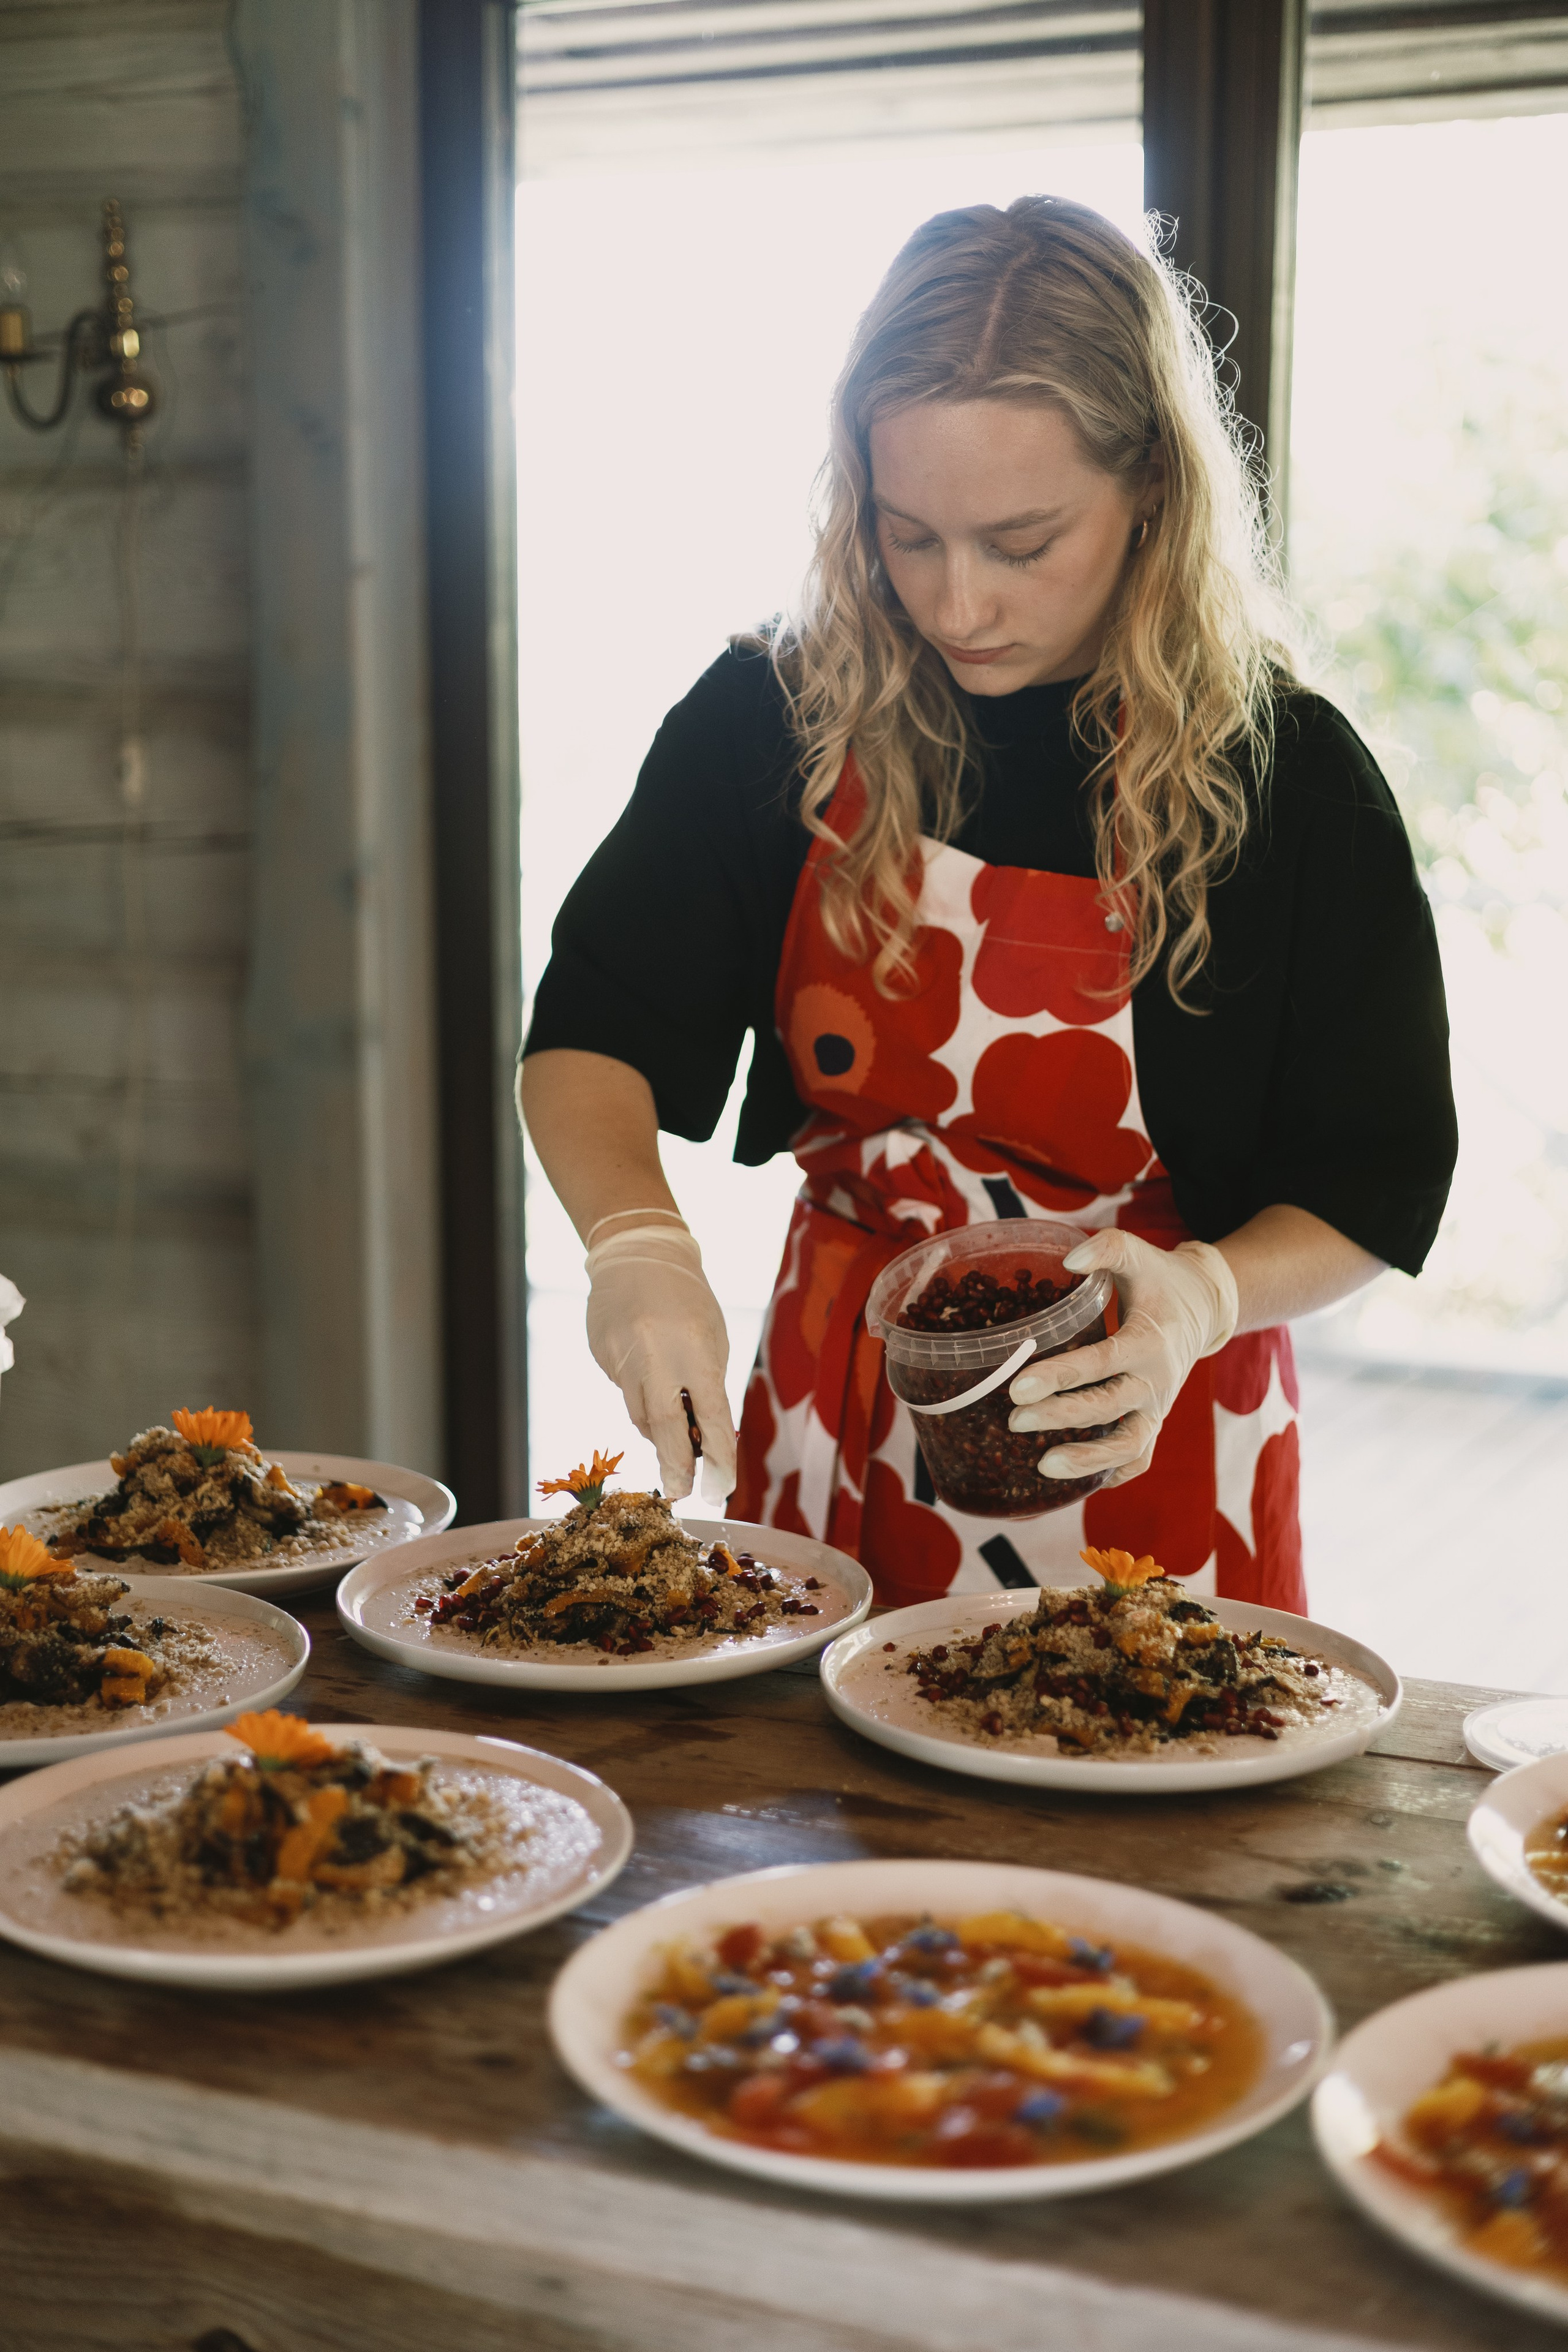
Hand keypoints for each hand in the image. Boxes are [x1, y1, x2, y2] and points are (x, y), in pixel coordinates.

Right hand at [584, 1224, 735, 1502]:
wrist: (638, 1254)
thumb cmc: (688, 1301)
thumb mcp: (712, 1338)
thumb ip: (707, 1385)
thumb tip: (703, 1440)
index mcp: (695, 1347)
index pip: (712, 1415)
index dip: (719, 1457)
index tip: (722, 1489)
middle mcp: (655, 1354)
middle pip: (665, 1427)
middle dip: (675, 1467)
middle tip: (681, 1494)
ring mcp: (622, 1356)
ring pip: (640, 1415)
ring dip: (659, 1434)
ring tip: (674, 1441)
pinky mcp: (602, 1355)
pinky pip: (624, 1391)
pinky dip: (640, 1397)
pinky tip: (647, 1378)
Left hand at [1006, 1231, 1238, 1487]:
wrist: (1203, 1306)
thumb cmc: (1158, 1279)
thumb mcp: (1137, 1253)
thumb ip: (1106, 1249)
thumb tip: (1068, 1259)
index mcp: (1149, 1340)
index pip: (1102, 1363)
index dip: (1061, 1377)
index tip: (1018, 1387)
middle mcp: (1157, 1379)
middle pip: (1108, 1407)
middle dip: (1060, 1418)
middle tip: (1014, 1420)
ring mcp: (1158, 1406)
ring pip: (1129, 1444)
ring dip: (1089, 1459)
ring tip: (1043, 1466)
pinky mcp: (1156, 1420)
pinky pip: (1140, 1456)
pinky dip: (1116, 1472)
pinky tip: (1083, 1483)